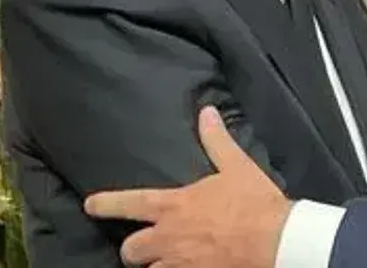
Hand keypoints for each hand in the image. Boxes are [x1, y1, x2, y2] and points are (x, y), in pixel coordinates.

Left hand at [84, 107, 291, 267]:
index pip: (130, 204)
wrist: (275, 239)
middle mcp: (169, 237)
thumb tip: (206, 113)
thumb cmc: (254, 202)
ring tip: (163, 263)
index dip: (106, 204)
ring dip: (154, 267)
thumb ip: (216, 140)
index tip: (91, 205)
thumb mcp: (236, 166)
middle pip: (130, 250)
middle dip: (132, 250)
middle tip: (140, 248)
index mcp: (174, 206)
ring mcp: (179, 263)